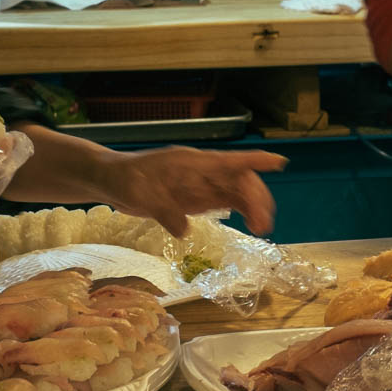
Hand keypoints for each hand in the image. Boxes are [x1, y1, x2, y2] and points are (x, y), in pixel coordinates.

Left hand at [95, 147, 286, 237]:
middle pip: (239, 180)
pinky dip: (241, 212)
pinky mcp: (196, 198)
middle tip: (263, 224)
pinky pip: (225, 203)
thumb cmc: (125, 179)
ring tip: (261, 228)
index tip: (279, 162)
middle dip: (256, 198)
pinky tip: (251, 225)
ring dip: (253, 207)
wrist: (112, 181)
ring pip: (236, 192)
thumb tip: (185, 230)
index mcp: (192, 163)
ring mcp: (200, 185)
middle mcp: (202, 172)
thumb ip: (163, 210)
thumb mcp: (139, 194)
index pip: (229, 160)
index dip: (255, 160)